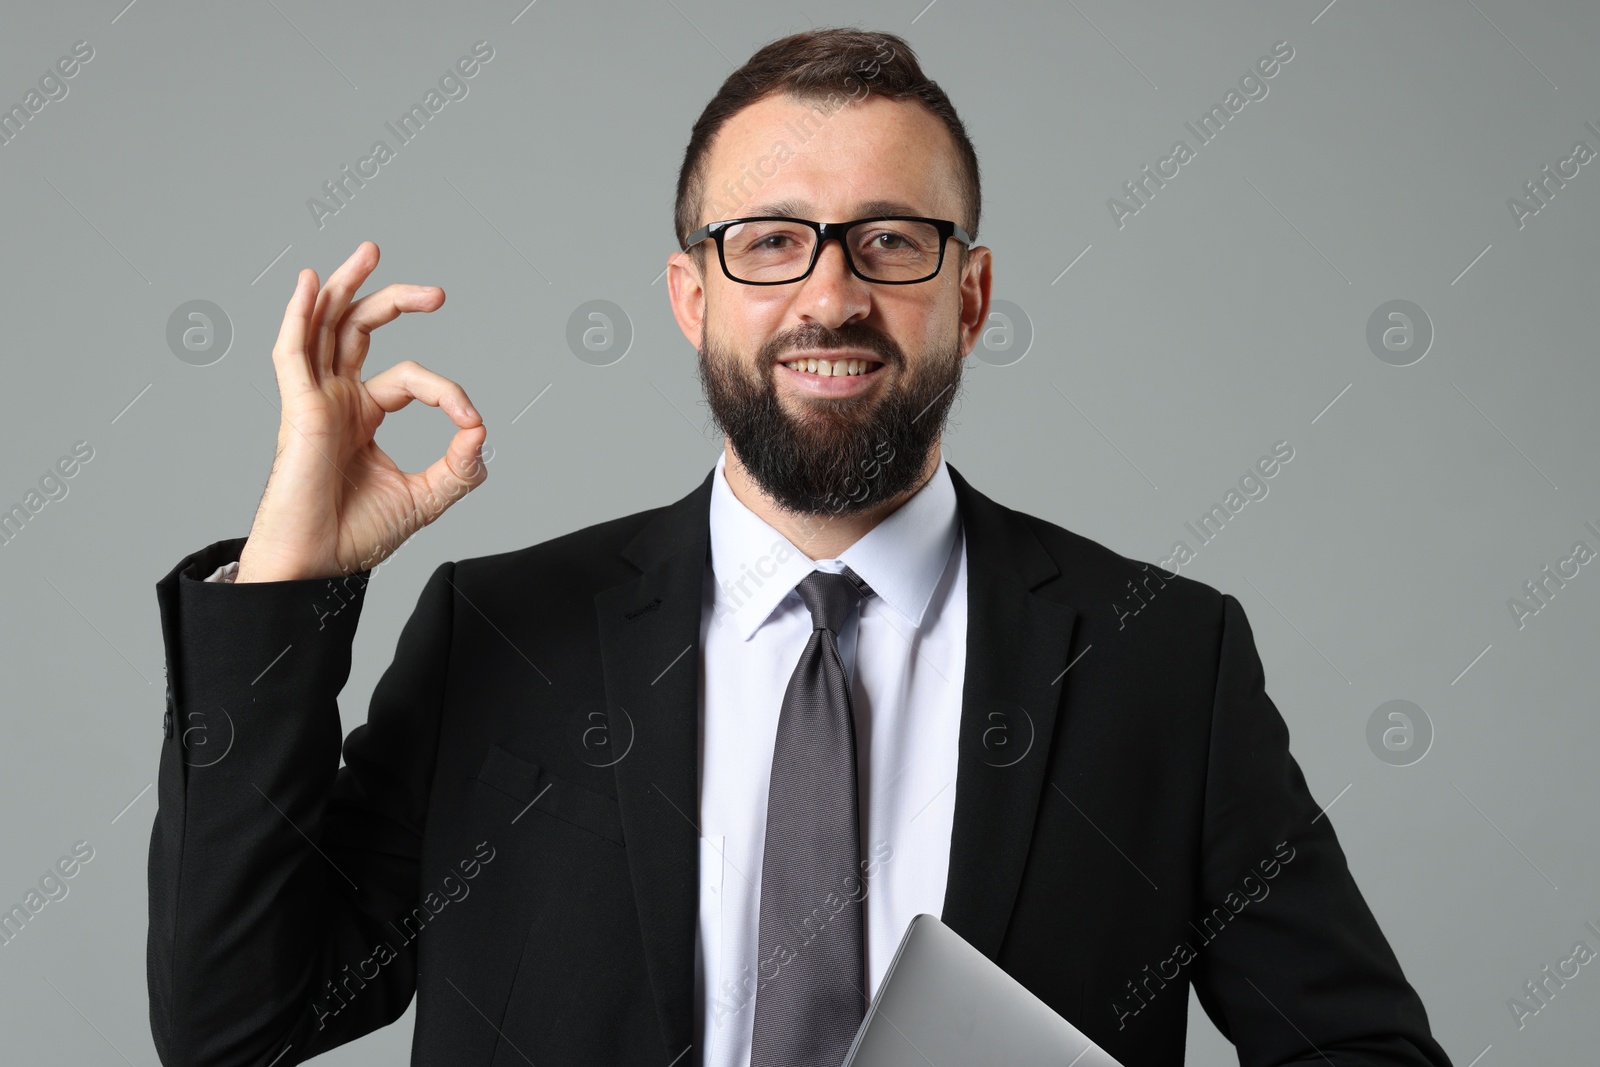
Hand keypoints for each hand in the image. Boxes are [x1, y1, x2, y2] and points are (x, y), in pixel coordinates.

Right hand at [235, 241, 486, 582]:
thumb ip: (459, 468)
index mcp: (361, 416)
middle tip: (437, 293)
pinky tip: (313, 282)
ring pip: (325, 327)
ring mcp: (314, 401)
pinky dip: (300, 314)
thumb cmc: (355, 536)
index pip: (409, 378)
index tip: (470, 423)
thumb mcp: (425, 499)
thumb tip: (482, 431)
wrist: (317, 567)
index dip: (447, 391)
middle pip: (358, 330)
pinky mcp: (298, 410)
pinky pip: (292, 353)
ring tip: (370, 250)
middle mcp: (335, 401)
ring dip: (347, 286)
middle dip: (394, 300)